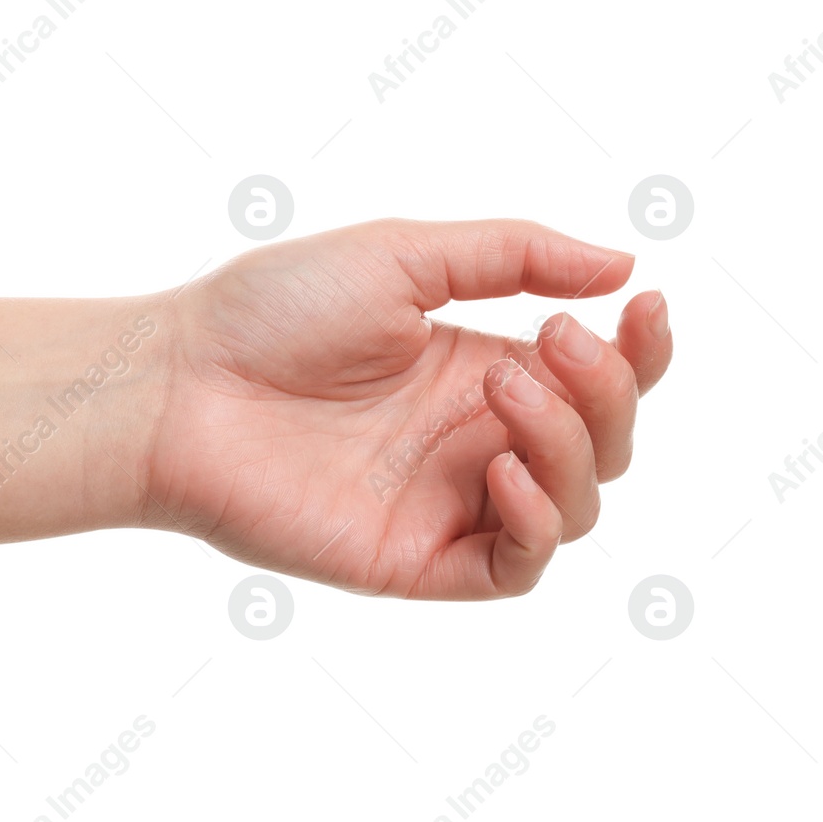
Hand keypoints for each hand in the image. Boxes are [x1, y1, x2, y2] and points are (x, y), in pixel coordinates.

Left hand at [149, 219, 672, 599]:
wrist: (177, 384)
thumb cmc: (266, 313)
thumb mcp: (399, 256)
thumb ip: (511, 256)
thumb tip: (621, 260)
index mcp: (472, 370)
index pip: (594, 377)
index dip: (639, 350)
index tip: (644, 303)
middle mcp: (469, 439)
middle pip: (601, 440)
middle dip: (606, 390)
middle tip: (545, 344)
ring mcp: (444, 502)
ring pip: (576, 504)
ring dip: (570, 442)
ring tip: (502, 385)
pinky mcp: (414, 558)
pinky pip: (515, 566)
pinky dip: (537, 520)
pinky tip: (496, 466)